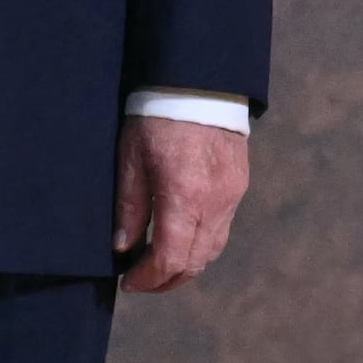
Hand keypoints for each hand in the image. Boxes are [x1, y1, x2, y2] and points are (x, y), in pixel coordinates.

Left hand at [116, 113, 248, 293]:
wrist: (200, 81)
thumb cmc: (157, 116)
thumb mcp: (131, 159)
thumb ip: (129, 208)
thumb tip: (123, 248)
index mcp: (183, 197)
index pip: (170, 259)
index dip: (148, 278)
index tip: (128, 281)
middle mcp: (214, 203)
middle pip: (195, 263)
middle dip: (166, 280)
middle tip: (142, 281)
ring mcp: (232, 197)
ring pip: (212, 251)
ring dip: (186, 266)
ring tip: (160, 266)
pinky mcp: (239, 187)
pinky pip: (222, 230)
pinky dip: (201, 245)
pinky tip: (182, 239)